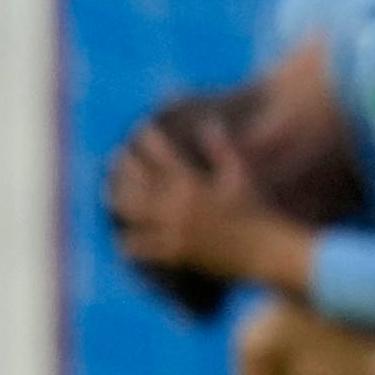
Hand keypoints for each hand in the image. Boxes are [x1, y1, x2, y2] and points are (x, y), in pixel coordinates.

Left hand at [106, 119, 277, 283]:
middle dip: (122, 165)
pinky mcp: (174, 252)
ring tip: (109, 193)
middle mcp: (177, 202)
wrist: (266, 250)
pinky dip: (127, 242)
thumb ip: (221, 147)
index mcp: (192, 180)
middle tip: (118, 159)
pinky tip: (122, 238)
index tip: (142, 129)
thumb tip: (208, 122)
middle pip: (133, 178)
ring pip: (130, 210)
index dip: (146, 136)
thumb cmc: (256, 209)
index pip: (158, 150)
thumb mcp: (240, 174)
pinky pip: (140, 247)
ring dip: (116, 199)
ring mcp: (173, 228)